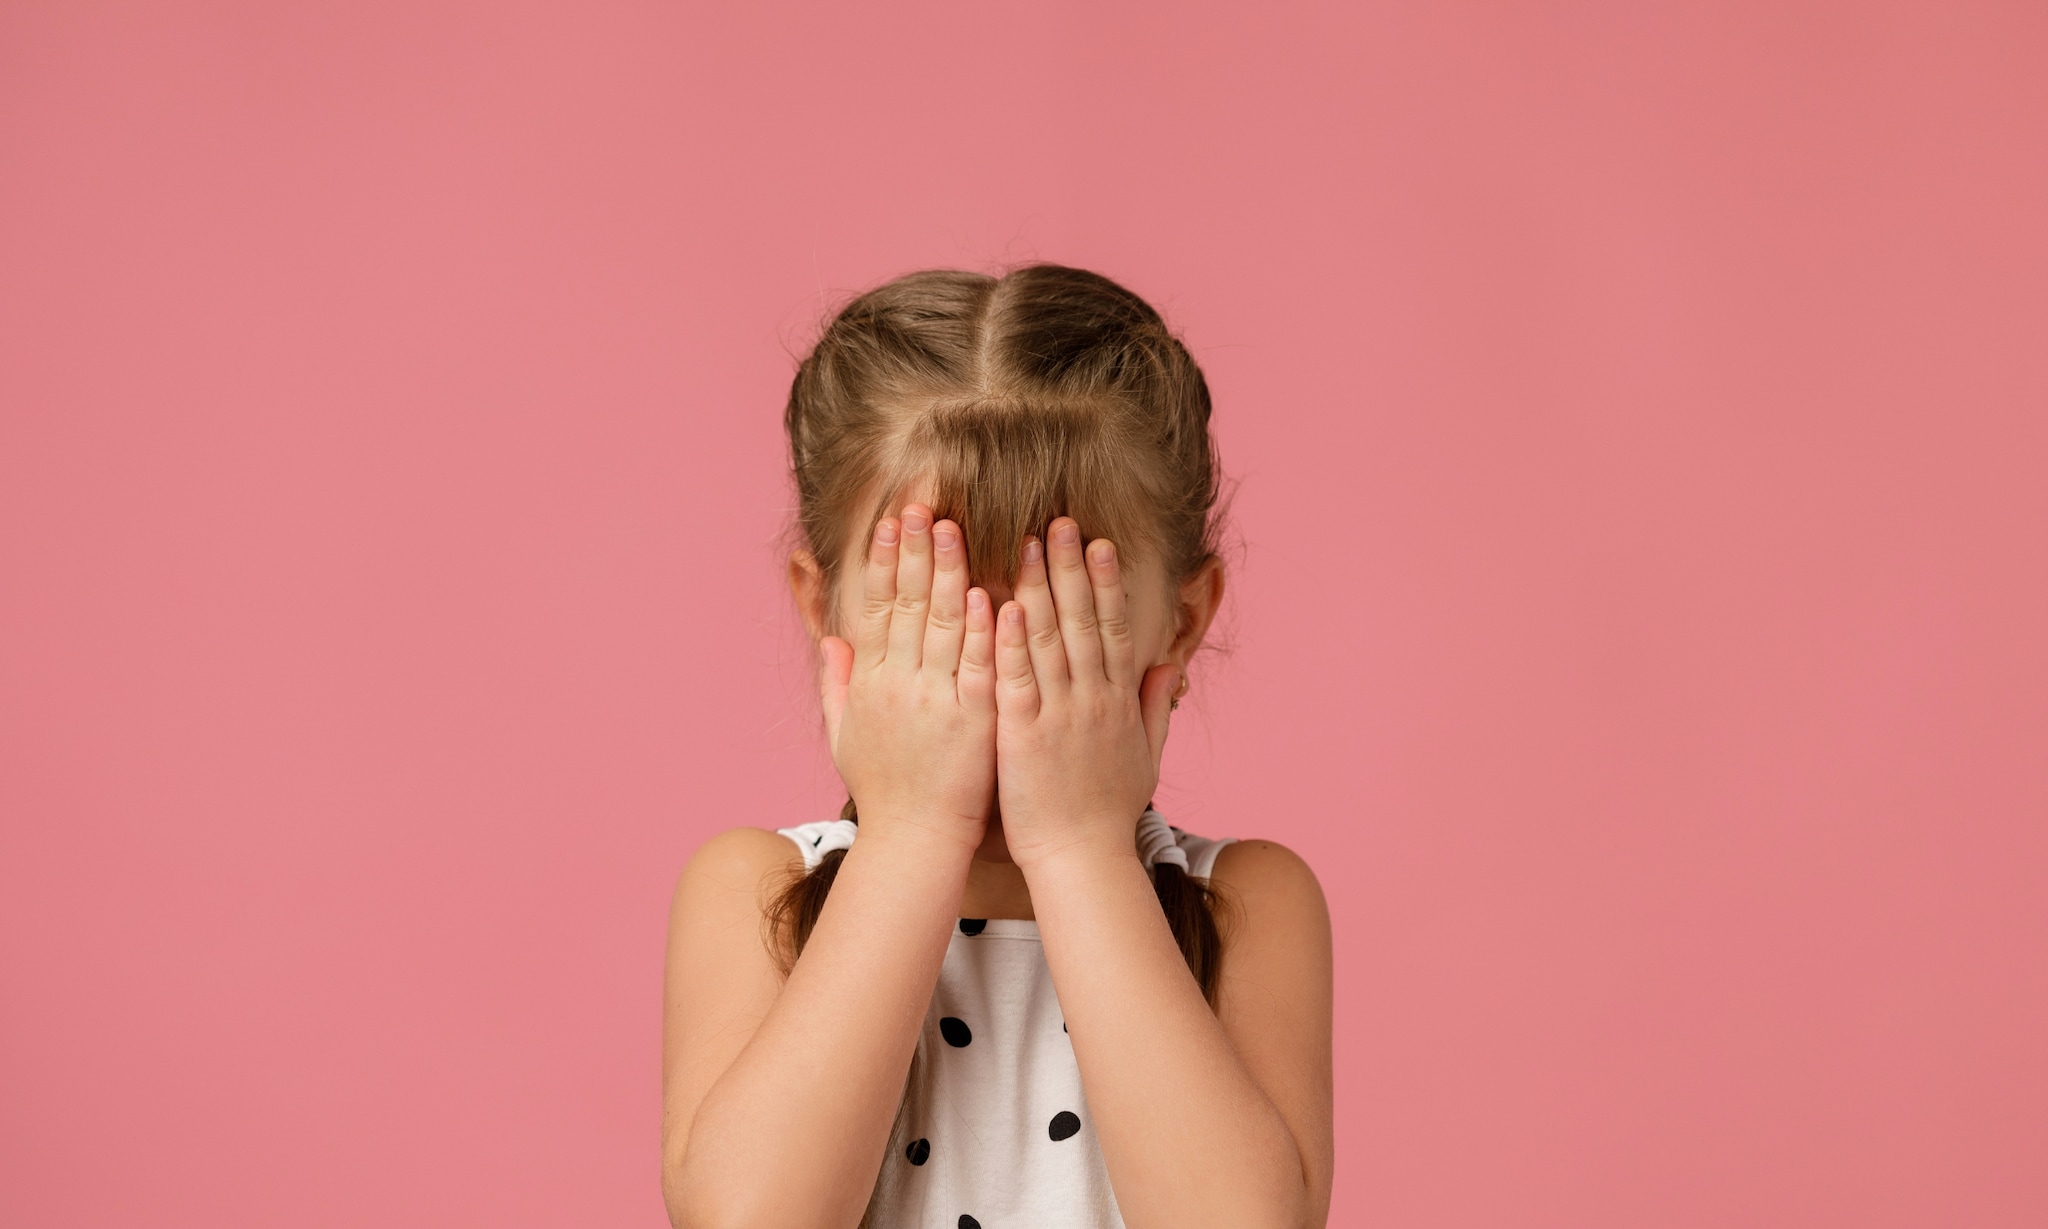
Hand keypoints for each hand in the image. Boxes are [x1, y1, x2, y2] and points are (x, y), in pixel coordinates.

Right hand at [819, 504, 997, 852]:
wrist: (914, 841)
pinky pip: (976, 667)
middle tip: (921, 503)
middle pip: (906, 604)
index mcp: (871, 682)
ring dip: (947, 573)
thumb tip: (832, 642)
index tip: (892, 521)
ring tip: (952, 528)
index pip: (877, 607)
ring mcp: (935, 701)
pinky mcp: (972, 722)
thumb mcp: (845, 736)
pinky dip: (980, 631)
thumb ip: (838, 685)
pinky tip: (985, 593)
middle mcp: (898, 685)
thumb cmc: (885, 791)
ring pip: (941, 625)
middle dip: (914, 550)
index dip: (885, 561)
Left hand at [993, 517, 1180, 869]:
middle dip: (1070, 567)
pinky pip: (1016, 677)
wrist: (1083, 860)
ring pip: (1048, 638)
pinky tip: (1001, 603)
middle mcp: (1091, 699)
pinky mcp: (1024, 734)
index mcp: (1116, 701)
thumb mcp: (1145, 755)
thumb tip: (1169, 666)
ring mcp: (1059, 714)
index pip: (1110, 628)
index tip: (1098, 543)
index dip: (1104, 583)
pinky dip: (1009, 639)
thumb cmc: (1108, 814)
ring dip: (1038, 586)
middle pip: (1081, 620)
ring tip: (1028, 543)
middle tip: (1059, 521)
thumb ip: (1154, 707)